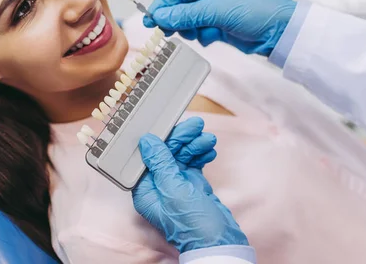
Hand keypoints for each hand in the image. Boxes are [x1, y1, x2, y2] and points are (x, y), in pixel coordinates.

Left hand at [132, 119, 248, 252]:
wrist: (219, 243)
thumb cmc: (193, 224)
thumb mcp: (174, 189)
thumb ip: (160, 163)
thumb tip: (147, 141)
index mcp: (146, 190)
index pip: (148, 156)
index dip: (159, 139)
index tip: (169, 123)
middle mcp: (159, 186)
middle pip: (167, 153)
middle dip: (182, 138)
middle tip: (196, 125)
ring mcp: (176, 185)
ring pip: (182, 156)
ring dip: (195, 145)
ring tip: (208, 139)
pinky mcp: (192, 185)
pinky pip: (194, 163)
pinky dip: (201, 155)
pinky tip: (210, 151)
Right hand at [144, 0, 296, 55]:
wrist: (280, 31)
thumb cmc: (253, 11)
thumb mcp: (216, 10)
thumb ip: (186, 14)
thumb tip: (160, 17)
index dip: (162, 4)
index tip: (150, 19)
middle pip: (180, 7)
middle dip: (175, 19)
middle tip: (164, 32)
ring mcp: (215, 11)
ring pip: (188, 22)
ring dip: (191, 29)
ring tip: (200, 32)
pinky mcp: (220, 27)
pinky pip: (200, 32)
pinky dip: (204, 36)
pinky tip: (214, 38)